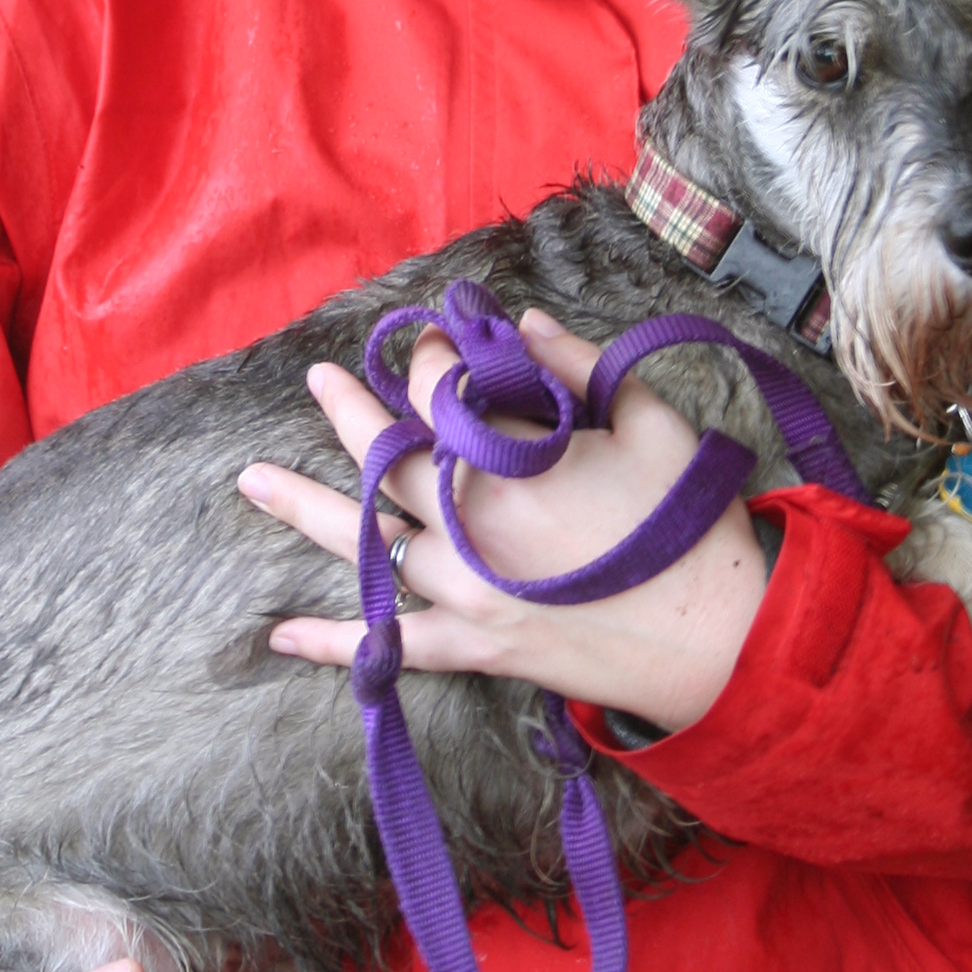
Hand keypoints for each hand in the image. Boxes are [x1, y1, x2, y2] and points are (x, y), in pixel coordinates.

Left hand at [238, 307, 766, 735]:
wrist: (719, 636)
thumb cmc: (689, 521)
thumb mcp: (644, 419)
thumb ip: (576, 366)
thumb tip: (522, 324)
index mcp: (506, 459)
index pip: (441, 391)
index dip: (431, 355)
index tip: (433, 337)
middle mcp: (467, 522)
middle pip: (387, 455)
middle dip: (350, 412)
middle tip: (317, 380)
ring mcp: (464, 590)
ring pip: (368, 541)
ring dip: (307, 508)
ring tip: (252, 480)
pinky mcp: (476, 647)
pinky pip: (390, 647)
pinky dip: (332, 643)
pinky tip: (279, 635)